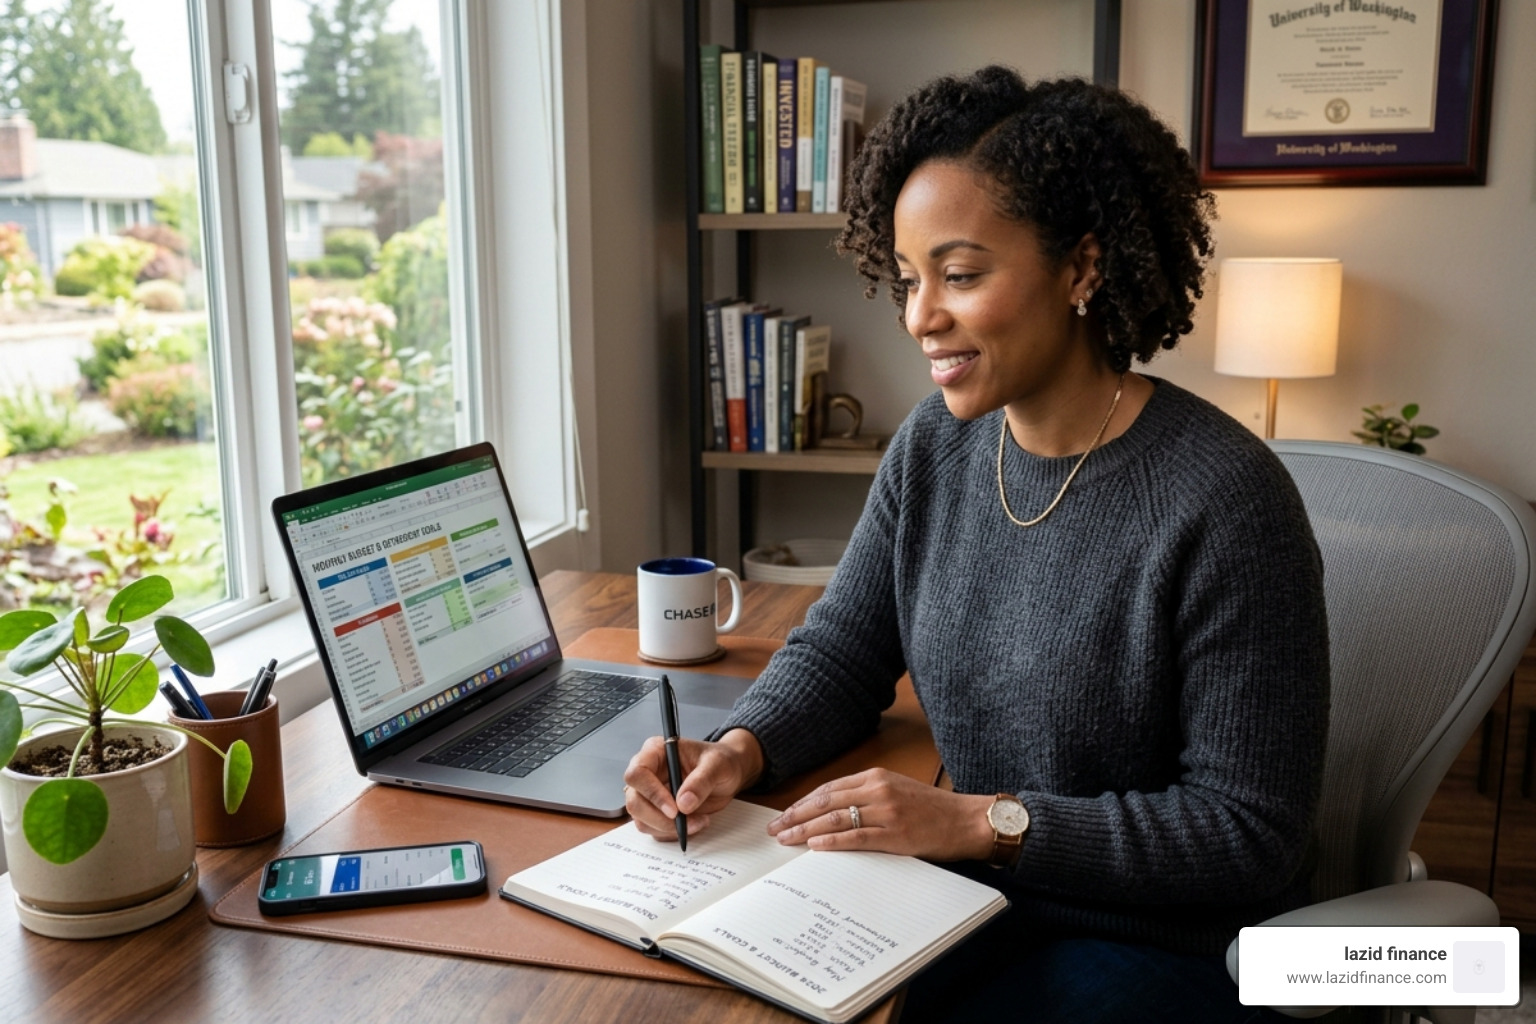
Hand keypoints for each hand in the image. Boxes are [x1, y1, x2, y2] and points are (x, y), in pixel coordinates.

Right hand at [623, 728, 763, 840]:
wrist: (727, 775)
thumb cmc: (720, 761)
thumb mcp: (717, 765)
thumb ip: (701, 781)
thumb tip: (683, 803)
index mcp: (655, 752)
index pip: (637, 773)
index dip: (652, 793)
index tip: (674, 809)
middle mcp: (647, 773)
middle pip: (634, 801)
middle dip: (659, 818)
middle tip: (687, 822)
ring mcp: (649, 794)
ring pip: (641, 819)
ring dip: (668, 828)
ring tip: (698, 822)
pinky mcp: (656, 812)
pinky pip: (653, 829)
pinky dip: (672, 833)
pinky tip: (694, 824)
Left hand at [766, 768, 996, 860]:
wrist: (966, 820)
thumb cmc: (932, 809)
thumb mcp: (897, 791)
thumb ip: (867, 796)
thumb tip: (832, 812)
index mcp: (876, 777)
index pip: (828, 789)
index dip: (803, 803)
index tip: (784, 814)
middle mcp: (877, 790)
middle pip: (825, 802)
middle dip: (795, 815)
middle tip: (775, 829)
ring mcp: (886, 811)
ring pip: (835, 819)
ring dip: (806, 830)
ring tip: (786, 839)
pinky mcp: (895, 833)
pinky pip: (857, 837)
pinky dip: (832, 842)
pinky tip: (814, 846)